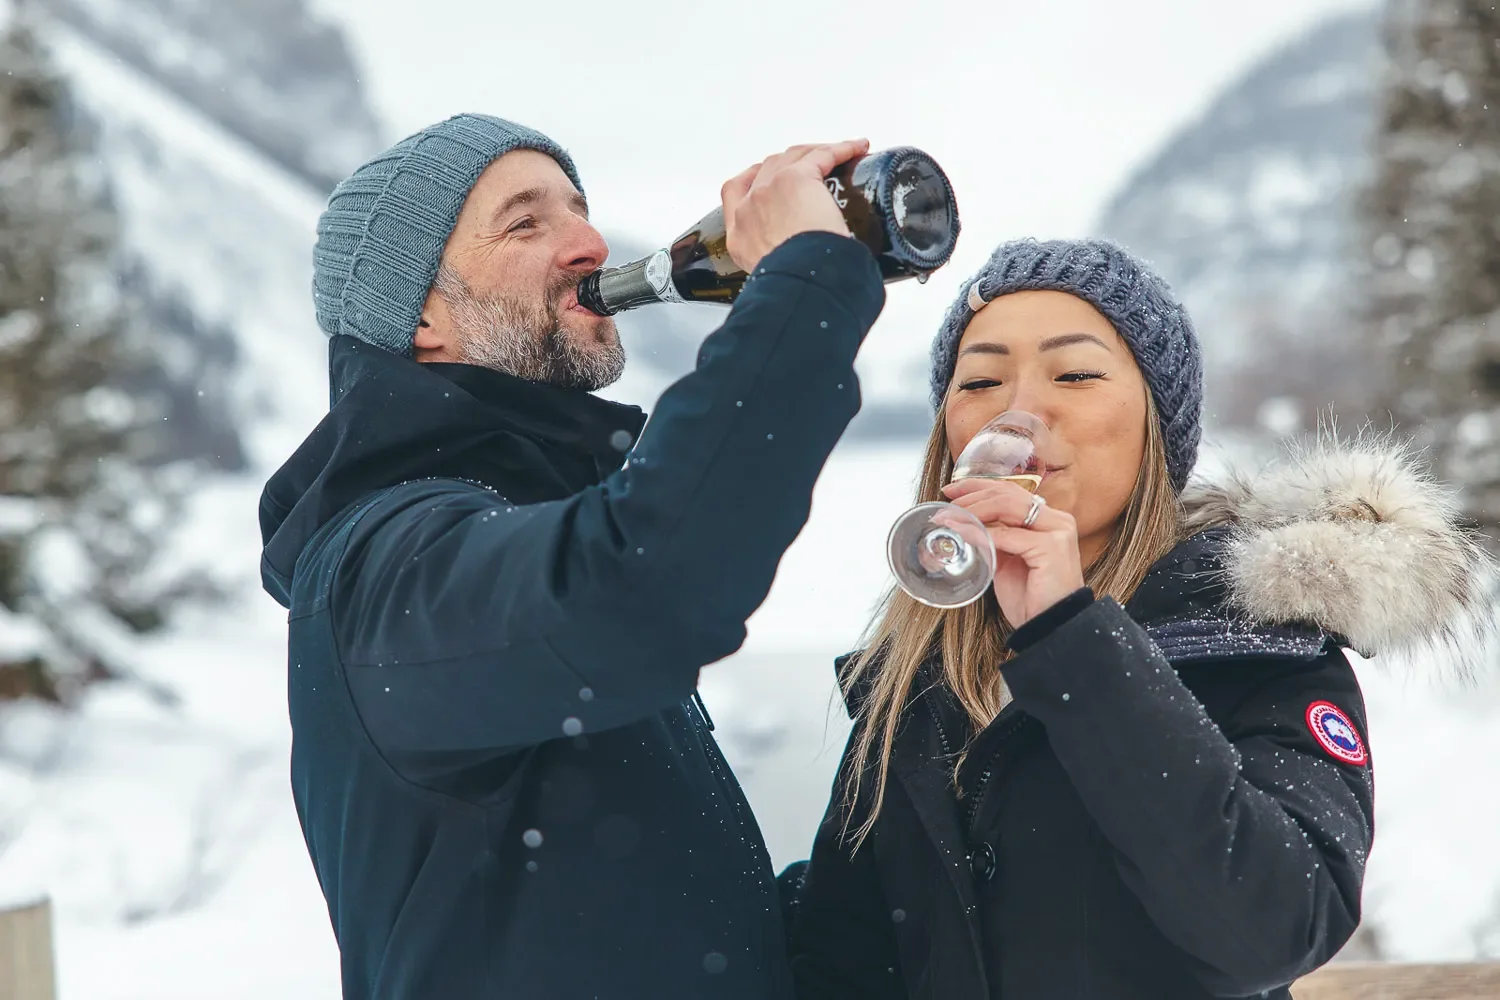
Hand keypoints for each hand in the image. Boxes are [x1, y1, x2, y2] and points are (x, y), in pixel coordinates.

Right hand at [719, 139, 867, 273]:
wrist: (799, 282)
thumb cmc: (794, 284)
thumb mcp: (773, 277)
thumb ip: (781, 262)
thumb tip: (811, 263)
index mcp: (739, 234)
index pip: (736, 192)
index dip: (754, 179)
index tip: (770, 178)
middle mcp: (748, 207)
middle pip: (767, 167)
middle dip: (790, 162)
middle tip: (815, 166)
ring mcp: (768, 189)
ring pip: (792, 156)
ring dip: (815, 153)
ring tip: (839, 155)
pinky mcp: (796, 178)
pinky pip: (822, 155)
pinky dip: (842, 149)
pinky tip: (856, 149)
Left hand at [941, 479, 1084, 626]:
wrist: (1050, 627)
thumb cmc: (1031, 598)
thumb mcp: (1008, 561)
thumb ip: (995, 539)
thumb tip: (967, 524)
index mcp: (1049, 520)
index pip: (1011, 491)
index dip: (979, 486)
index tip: (952, 490)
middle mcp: (1057, 520)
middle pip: (1008, 494)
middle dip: (972, 495)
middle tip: (946, 506)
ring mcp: (1057, 531)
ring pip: (1007, 506)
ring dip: (973, 510)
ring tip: (949, 518)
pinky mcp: (1051, 547)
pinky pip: (1006, 534)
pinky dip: (980, 533)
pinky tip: (962, 534)